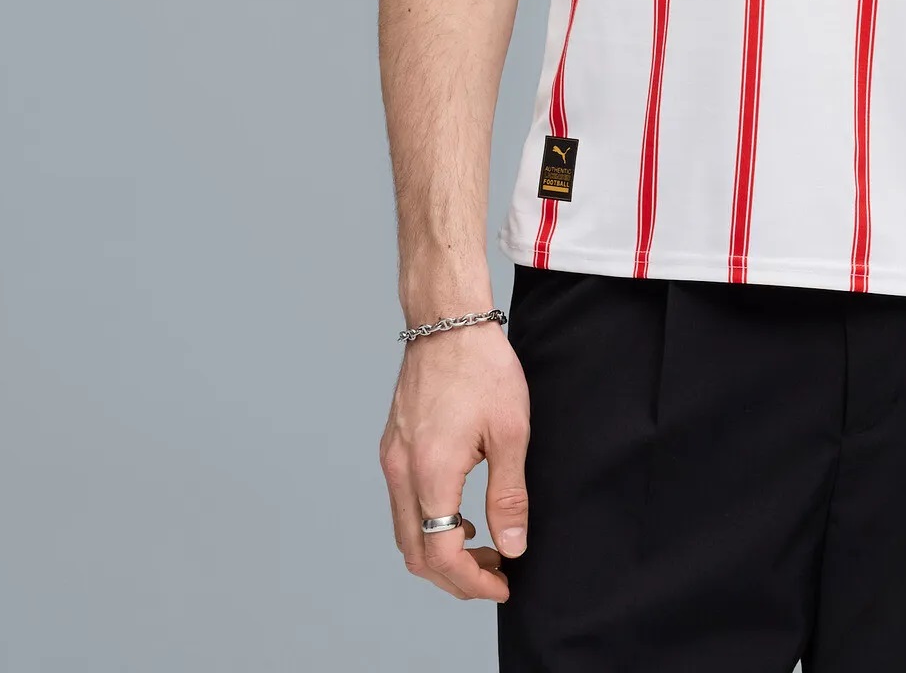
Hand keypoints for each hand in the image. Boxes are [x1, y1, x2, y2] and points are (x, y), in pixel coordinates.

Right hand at [379, 320, 531, 601]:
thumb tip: (514, 546)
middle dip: (455, 576)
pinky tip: (463, 513)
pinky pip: (404, 504)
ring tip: (485, 545)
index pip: (441, 554)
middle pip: (416, 552)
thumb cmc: (483, 367)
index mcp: (431, 472)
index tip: (503, 584)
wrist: (447, 320)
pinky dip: (430, 523)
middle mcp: (401, 471)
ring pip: (406, 531)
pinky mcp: (393, 447)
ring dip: (441, 550)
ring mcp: (392, 459)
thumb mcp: (511, 432)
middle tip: (496, 574)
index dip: (472, 581)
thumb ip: (509, 495)